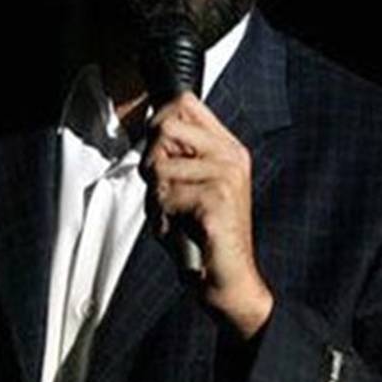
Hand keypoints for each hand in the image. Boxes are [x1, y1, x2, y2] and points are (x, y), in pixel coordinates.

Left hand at [144, 92, 272, 338]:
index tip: (160, 152)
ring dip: (155, 198)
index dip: (159, 122)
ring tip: (176, 216)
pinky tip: (181, 230)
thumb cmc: (203, 235)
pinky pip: (164, 196)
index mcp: (227, 147)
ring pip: (158, 166)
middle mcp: (230, 156)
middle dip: (151, 163)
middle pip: (165, 126)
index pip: (185, 102)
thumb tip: (154, 124)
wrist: (228, 278)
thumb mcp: (190, 185)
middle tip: (166, 193)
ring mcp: (226, 176)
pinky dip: (162, 218)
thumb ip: (178, 154)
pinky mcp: (216, 200)